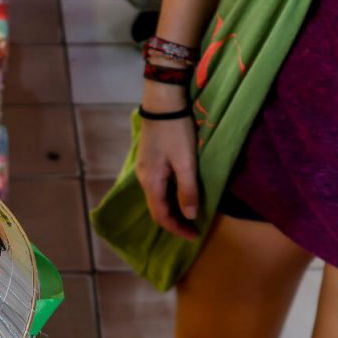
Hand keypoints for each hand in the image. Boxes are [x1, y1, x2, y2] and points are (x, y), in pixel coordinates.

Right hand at [134, 81, 198, 239]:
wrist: (162, 102)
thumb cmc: (176, 131)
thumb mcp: (186, 162)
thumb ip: (187, 190)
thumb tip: (190, 216)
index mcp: (151, 182)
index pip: (161, 216)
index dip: (177, 228)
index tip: (194, 235)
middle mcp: (143, 179)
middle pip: (157, 209)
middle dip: (175, 221)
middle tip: (193, 228)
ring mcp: (144, 169)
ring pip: (156, 198)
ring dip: (172, 209)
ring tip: (189, 214)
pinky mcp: (148, 160)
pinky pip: (157, 187)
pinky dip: (168, 197)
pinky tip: (179, 194)